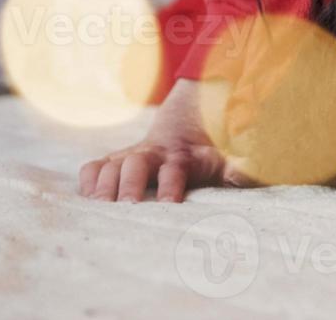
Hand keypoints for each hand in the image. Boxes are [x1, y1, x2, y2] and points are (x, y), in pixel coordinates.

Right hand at [78, 79, 252, 202]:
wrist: (186, 127)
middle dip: (130, 184)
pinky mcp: (115, 161)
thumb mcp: (229, 158)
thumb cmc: (207, 156)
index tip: (168, 204)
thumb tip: (247, 169)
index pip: (174, 169)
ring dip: (104, 185)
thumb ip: (240, 166)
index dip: (170, 185)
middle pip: (136, 164)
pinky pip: (94, 166)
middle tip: (127, 207)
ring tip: (100, 208)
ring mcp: (131, 156)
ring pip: (111, 165)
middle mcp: (153, 154)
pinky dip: (88, 179)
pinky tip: (87, 198)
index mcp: (182, 156)